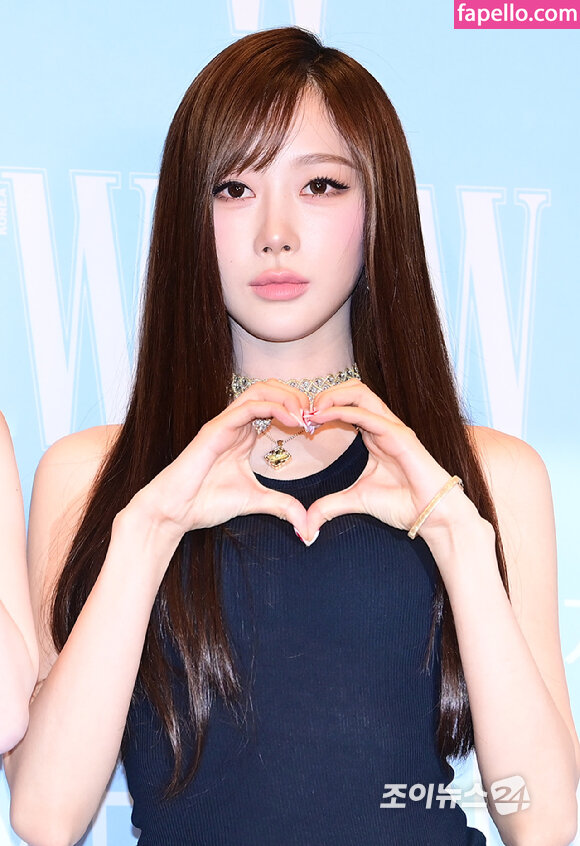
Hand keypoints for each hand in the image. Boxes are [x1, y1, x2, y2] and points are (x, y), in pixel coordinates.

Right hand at [129, 381, 310, 543]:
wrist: (174, 511)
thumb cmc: (206, 502)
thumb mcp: (256, 502)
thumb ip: (282, 506)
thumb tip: (307, 526)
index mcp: (244, 434)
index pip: (275, 404)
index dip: (299, 410)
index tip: (315, 428)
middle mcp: (235, 423)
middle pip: (271, 389)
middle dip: (297, 397)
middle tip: (314, 417)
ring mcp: (225, 423)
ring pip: (261, 389)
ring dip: (288, 397)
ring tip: (305, 416)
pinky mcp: (216, 428)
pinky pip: (249, 406)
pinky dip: (275, 407)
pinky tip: (292, 422)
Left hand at [303, 382, 457, 539]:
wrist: (432, 515)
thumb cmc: (403, 504)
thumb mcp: (355, 501)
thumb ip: (329, 507)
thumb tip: (306, 526)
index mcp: (374, 434)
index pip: (347, 404)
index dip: (323, 408)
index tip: (301, 423)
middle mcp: (382, 425)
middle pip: (353, 390)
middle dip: (325, 394)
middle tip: (303, 413)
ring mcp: (392, 427)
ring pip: (360, 392)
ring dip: (331, 396)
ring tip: (312, 410)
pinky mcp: (399, 434)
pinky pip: (367, 413)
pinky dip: (341, 410)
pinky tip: (322, 417)